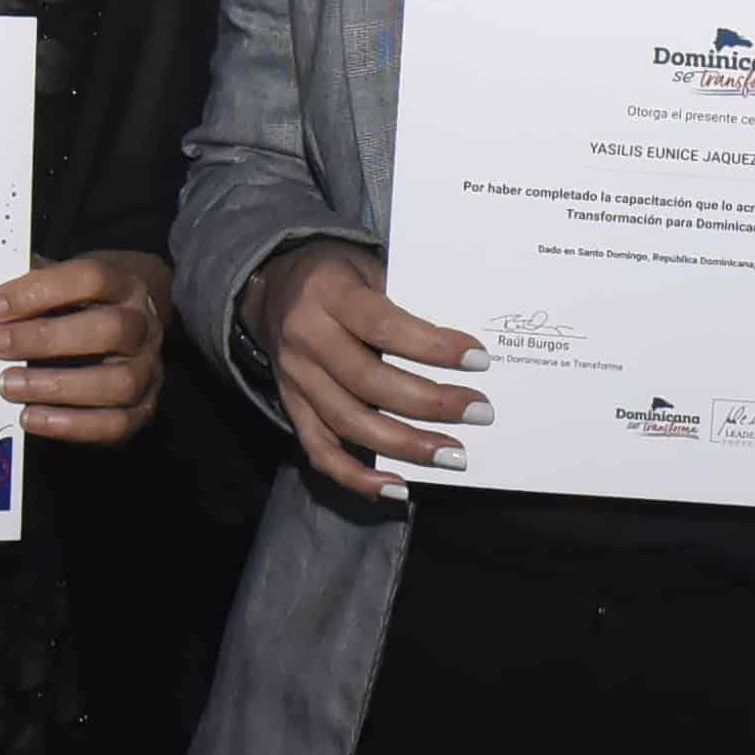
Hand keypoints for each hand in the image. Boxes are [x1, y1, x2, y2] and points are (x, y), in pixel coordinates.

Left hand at [0, 249, 171, 444]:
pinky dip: (69, 425)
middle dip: (44, 340)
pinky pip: (115, 424)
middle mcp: (145, 326)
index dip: (37, 292)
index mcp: (126, 284)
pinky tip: (30, 416)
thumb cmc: (88, 301)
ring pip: (117, 384)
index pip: (91, 278)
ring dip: (55, 387)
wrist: (133, 322)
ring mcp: (149, 369)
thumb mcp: (67, 279)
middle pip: (108, 330)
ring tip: (8, 385)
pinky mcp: (144, 408)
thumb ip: (35, 284)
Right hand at [248, 241, 482, 503]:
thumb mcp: (369, 267)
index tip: (478, 359)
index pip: (385, 326)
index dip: (432, 347)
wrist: (275, 286)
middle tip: (478, 411)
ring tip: (452, 454)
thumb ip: (405, 300)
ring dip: (405, 444)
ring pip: (349, 422)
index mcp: (329, 294)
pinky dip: (357, 477)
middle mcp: (306, 337)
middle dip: (430, 402)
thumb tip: (462, 347)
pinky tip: (398, 487)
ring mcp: (295, 378)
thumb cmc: (339, 275)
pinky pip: (321, 451)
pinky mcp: (291, 407)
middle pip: (370, 381)